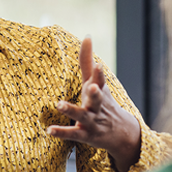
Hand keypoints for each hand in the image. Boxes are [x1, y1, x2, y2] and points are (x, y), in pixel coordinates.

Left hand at [47, 36, 142, 171]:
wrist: (121, 133)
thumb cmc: (103, 102)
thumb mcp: (96, 82)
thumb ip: (87, 61)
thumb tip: (87, 36)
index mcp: (99, 91)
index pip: (101, 80)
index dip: (99, 72)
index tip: (98, 64)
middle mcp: (97, 106)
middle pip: (98, 99)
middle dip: (96, 93)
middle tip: (92, 86)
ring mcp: (92, 121)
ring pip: (82, 116)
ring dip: (72, 110)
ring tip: (59, 104)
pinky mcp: (85, 135)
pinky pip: (72, 134)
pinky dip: (61, 132)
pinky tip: (49, 130)